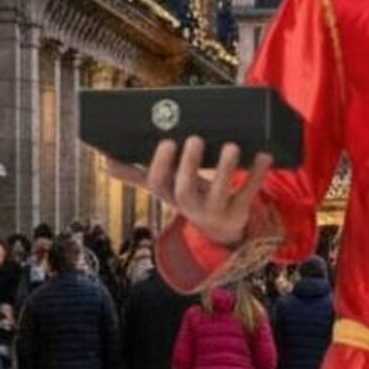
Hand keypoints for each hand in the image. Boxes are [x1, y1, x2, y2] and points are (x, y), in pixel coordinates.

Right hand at [111, 137, 273, 250]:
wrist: (221, 229)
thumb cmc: (190, 197)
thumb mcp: (165, 188)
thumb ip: (138, 174)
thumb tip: (104, 162)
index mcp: (171, 194)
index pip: (159, 183)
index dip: (161, 164)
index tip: (167, 142)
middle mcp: (191, 206)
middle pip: (186, 189)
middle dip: (189, 165)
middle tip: (194, 139)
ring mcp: (216, 210)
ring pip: (219, 192)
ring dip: (224, 169)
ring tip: (230, 146)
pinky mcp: (240, 211)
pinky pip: (249, 192)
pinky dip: (257, 174)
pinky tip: (264, 155)